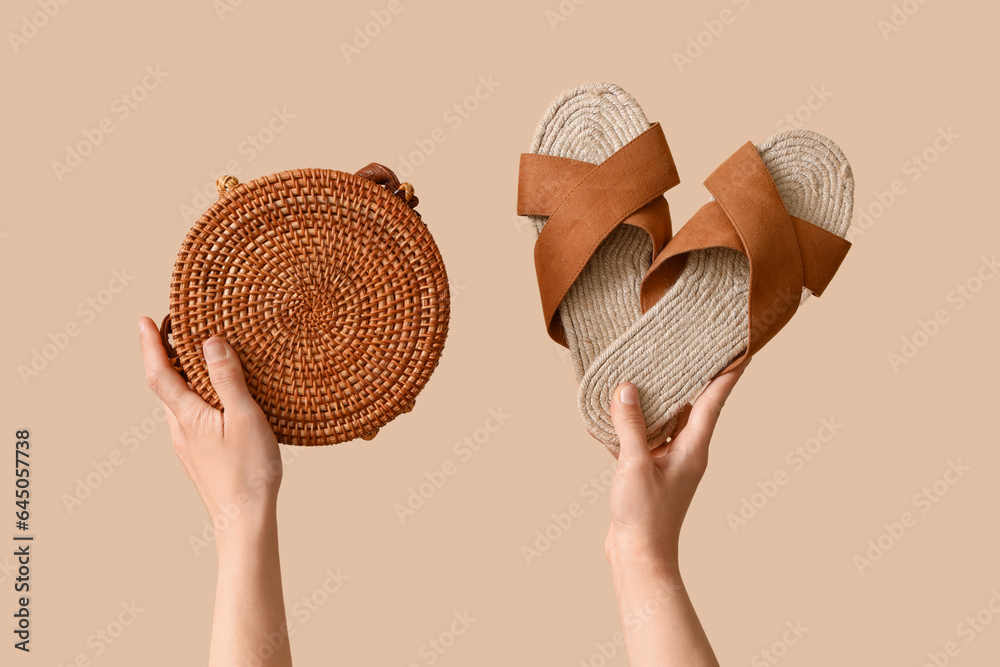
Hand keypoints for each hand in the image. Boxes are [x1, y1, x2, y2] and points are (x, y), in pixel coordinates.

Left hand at [138, 316, 282, 527]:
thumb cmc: (249, 472)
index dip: (151, 344)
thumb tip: (210, 343)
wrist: (244, 521)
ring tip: (198, 358)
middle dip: (165, 356)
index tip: (145, 320)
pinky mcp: (201, 457)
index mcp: (188, 416)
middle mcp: (181, 430)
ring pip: (179, 403)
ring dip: (182, 377)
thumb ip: (228, 379)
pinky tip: (218, 399)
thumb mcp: (245, 418)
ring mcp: (189, 446)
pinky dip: (197, 397)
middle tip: (175, 330)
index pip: (159, 373)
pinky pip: (192, 418)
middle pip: (165, 386)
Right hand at [605, 363, 747, 576]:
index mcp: (693, 449)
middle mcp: (686, 452)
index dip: (727, 375)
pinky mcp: (649, 472)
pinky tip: (609, 416)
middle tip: (686, 348)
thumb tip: (626, 389)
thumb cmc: (645, 517)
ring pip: (664, 422)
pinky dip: (629, 426)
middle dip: (688, 379)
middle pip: (691, 407)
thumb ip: (632, 426)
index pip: (714, 402)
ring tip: (642, 373)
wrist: (639, 557)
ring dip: (653, 400)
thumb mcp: (635, 465)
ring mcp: (668, 463)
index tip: (739, 351)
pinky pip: (643, 439)